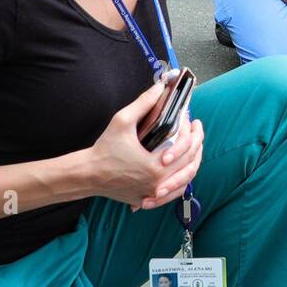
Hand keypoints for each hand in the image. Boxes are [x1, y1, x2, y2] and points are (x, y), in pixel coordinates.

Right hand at [87, 79, 205, 209]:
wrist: (88, 174)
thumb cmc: (104, 149)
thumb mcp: (122, 121)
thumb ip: (144, 103)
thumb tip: (160, 87)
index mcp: (156, 164)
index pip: (186, 147)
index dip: (192, 131)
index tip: (191, 120)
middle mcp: (159, 182)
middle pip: (191, 163)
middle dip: (198, 143)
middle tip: (197, 129)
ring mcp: (155, 193)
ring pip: (186, 179)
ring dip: (194, 162)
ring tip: (195, 147)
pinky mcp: (149, 199)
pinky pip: (175, 192)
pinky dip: (183, 180)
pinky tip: (184, 169)